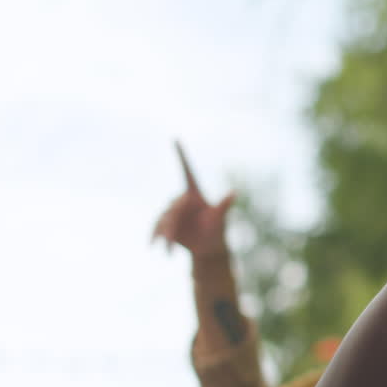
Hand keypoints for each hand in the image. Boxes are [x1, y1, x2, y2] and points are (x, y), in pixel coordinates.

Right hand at [152, 140, 236, 258]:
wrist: (209, 248)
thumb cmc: (218, 231)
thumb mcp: (219, 219)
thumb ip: (223, 206)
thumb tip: (234, 193)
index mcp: (194, 194)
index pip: (187, 171)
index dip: (182, 155)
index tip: (175, 138)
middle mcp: (182, 200)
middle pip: (173, 206)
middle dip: (172, 221)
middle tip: (173, 237)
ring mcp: (173, 212)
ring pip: (164, 219)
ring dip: (164, 233)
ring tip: (167, 247)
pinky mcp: (166, 225)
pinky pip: (157, 228)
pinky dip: (155, 236)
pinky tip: (153, 246)